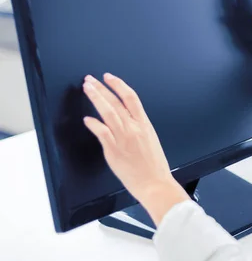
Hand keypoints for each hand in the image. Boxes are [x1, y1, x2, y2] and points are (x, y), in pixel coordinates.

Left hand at [82, 73, 188, 224]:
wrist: (155, 183)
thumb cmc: (154, 166)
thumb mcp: (150, 140)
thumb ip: (137, 129)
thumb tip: (123, 121)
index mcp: (145, 125)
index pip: (131, 98)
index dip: (118, 85)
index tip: (109, 77)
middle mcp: (134, 128)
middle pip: (116, 102)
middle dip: (102, 89)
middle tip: (90, 80)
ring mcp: (123, 138)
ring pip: (108, 112)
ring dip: (96, 98)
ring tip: (87, 89)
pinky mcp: (114, 150)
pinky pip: (101, 132)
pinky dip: (93, 123)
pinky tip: (87, 119)